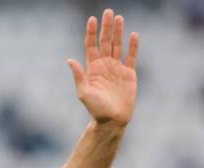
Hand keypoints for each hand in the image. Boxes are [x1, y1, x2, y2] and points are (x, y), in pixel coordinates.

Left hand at [68, 9, 139, 126]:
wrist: (112, 120)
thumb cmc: (96, 109)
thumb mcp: (84, 92)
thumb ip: (79, 76)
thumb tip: (70, 60)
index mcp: (92, 69)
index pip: (91, 46)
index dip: (91, 33)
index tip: (91, 19)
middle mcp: (104, 66)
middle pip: (105, 42)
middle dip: (106, 27)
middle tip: (108, 12)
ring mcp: (117, 69)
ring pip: (118, 46)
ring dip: (119, 32)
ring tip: (119, 18)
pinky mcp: (129, 74)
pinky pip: (131, 57)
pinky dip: (133, 46)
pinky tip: (133, 35)